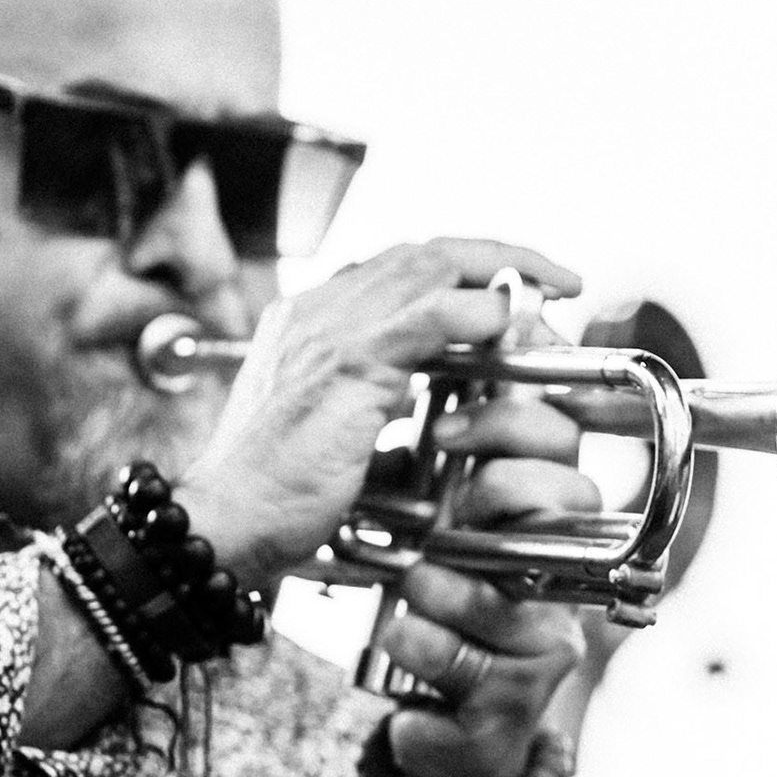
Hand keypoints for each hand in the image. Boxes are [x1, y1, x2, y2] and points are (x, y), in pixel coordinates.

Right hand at [171, 238, 579, 589]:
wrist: (223, 524)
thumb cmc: (273, 496)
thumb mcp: (333, 432)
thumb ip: (377, 402)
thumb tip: (430, 405)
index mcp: (308, 320)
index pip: (398, 267)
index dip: (462, 267)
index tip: (511, 285)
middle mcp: (316, 310)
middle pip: (424, 252)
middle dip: (497, 257)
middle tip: (553, 280)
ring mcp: (329, 329)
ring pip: (434, 267)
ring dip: (502, 278)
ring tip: (551, 299)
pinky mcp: (348, 363)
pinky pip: (432, 315)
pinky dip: (480, 313)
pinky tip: (511, 328)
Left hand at [377, 396, 598, 776]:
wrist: (406, 709)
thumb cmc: (415, 589)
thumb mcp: (414, 510)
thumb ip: (436, 445)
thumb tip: (416, 354)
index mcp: (534, 507)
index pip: (557, 441)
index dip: (514, 424)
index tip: (443, 431)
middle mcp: (554, 567)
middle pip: (571, 502)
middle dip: (500, 494)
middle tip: (443, 509)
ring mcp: (544, 638)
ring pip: (518, 596)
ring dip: (453, 589)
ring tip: (411, 585)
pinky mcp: (513, 705)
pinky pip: (483, 674)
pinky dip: (428, 651)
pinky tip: (398, 638)